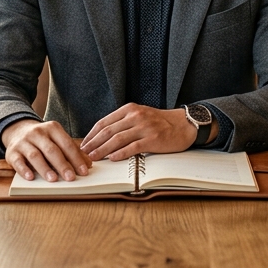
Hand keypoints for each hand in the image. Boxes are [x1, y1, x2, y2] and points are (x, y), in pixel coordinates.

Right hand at [2, 119, 90, 182]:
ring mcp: (23, 142)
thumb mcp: (57, 139)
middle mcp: (37, 133)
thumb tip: (88, 164)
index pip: (66, 144)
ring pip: (35, 155)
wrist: (17, 130)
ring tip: (53, 179)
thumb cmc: (42, 139)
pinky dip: (24, 170)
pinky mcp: (12, 152)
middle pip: (51, 150)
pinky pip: (18, 161)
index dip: (76, 158)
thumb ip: (72, 151)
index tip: (83, 171)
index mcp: (52, 128)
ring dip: (45, 168)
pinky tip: (30, 177)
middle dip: (62, 165)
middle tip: (71, 178)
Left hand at [81, 103, 196, 160]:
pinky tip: (112, 158)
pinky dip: (120, 153)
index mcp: (130, 109)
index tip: (84, 144)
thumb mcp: (140, 116)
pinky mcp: (153, 139)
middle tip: (84, 153)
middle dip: (93, 143)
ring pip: (118, 139)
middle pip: (108, 131)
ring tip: (94, 157)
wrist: (183, 125)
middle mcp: (136, 116)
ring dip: (103, 150)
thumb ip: (123, 123)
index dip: (92, 134)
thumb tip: (103, 137)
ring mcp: (145, 127)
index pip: (104, 122)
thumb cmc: (160, 122)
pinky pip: (133, 147)